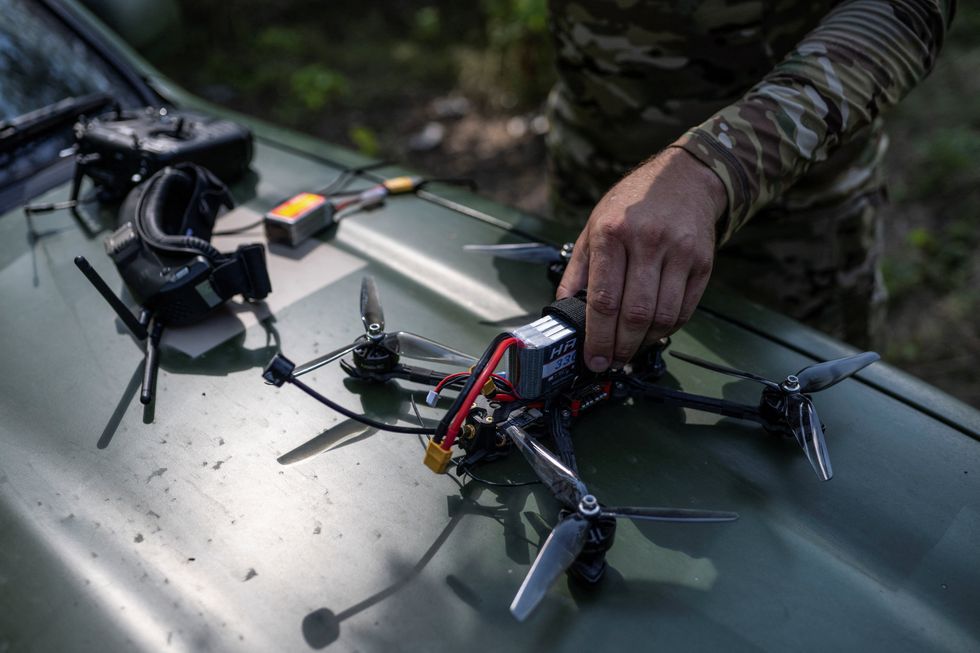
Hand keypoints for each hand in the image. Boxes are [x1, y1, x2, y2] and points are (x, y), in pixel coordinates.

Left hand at [557, 147, 726, 371]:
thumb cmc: (633, 202)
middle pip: (634, 314)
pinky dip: (667, 329)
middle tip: (611, 361)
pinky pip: (684, 309)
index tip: (593, 358)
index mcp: (612, 233)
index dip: (597, 337)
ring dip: (644, 342)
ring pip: (662, 316)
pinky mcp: (702, 262)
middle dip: (620, 347)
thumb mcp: (594, 225)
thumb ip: (578, 269)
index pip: (603, 299)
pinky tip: (652, 332)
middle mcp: (647, 242)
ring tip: (630, 349)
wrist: (684, 177)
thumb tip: (563, 308)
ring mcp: (678, 252)